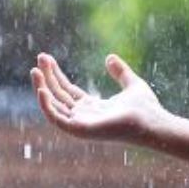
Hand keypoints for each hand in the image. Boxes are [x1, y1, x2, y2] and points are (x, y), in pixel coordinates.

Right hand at [30, 53, 168, 142]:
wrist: (153, 122)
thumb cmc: (147, 109)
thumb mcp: (132, 83)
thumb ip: (120, 72)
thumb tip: (109, 57)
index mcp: (92, 107)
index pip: (67, 90)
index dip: (56, 74)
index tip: (46, 58)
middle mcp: (83, 116)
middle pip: (58, 95)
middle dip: (47, 77)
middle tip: (40, 57)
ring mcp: (81, 124)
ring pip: (53, 106)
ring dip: (42, 88)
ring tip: (35, 70)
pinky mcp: (81, 130)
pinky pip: (57, 119)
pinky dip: (47, 106)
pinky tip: (43, 89)